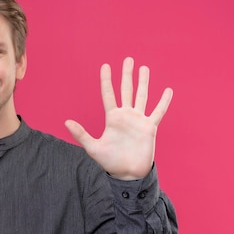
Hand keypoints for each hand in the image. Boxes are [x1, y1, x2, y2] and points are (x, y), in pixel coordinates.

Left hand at [65, 57, 172, 179]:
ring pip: (142, 96)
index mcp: (112, 118)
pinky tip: (168, 91)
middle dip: (127, 75)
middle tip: (128, 59)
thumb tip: (66, 121)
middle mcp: (126, 116)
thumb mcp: (93, 147)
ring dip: (143, 82)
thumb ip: (81, 134)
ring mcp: (138, 120)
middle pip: (126, 90)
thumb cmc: (110, 162)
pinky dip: (163, 102)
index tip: (105, 66)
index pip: (109, 94)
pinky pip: (158, 112)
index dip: (107, 80)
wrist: (128, 174)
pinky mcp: (149, 128)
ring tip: (144, 68)